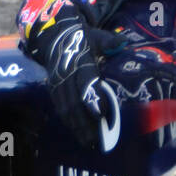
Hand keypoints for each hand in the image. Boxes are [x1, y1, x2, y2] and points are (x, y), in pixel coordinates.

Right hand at [26, 6, 124, 148]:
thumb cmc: (82, 37)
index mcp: (80, 61)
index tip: (101, 114)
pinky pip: (59, 106)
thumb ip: (109, 42)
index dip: (93, 98)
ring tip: (87, 141)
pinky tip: (76, 131)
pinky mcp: (52, 87)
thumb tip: (122, 41)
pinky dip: (67, 120)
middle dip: (84, 121)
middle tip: (95, 138)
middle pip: (75, 101)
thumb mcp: (96, 36)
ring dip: (76, 125)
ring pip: (65, 107)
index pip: (86, 82)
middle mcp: (67, 74)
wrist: (55, 35)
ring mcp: (58, 82)